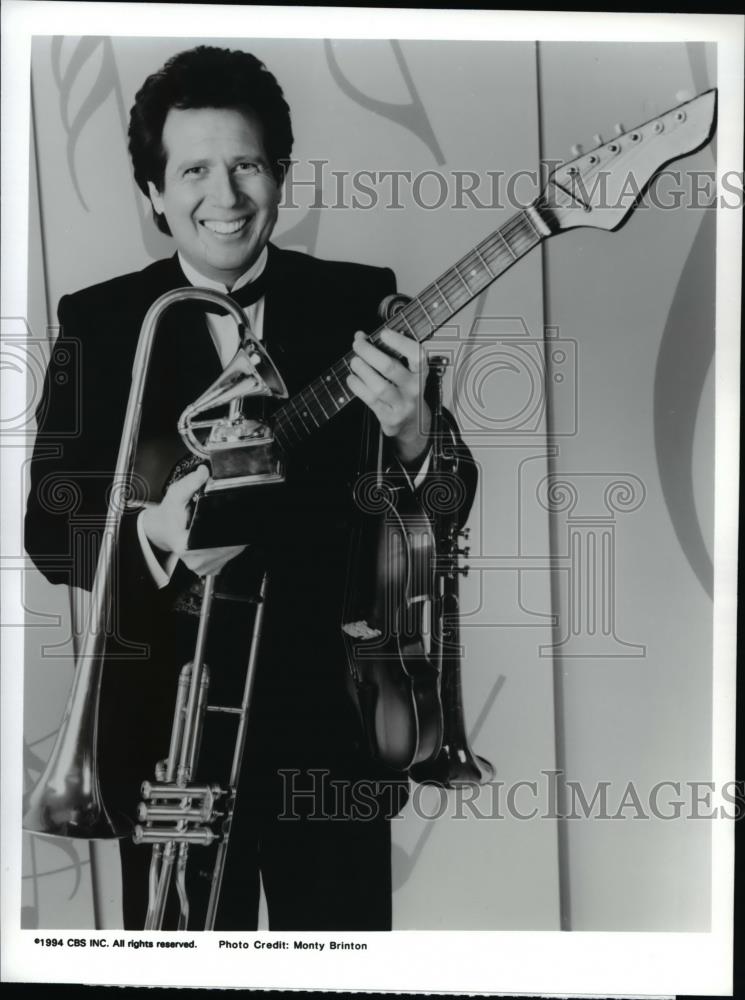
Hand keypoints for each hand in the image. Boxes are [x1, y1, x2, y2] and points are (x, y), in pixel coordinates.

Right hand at [141, 464, 245, 576]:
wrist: (162, 530)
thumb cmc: (170, 514)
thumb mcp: (176, 495)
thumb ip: (190, 483)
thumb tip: (204, 472)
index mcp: (185, 545)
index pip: (216, 542)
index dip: (229, 530)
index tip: (234, 519)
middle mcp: (195, 561)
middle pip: (229, 548)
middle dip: (236, 532)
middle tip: (234, 517)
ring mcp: (203, 567)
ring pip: (232, 554)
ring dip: (236, 540)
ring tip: (228, 525)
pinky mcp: (210, 569)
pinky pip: (229, 558)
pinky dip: (232, 547)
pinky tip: (225, 535)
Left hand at [347, 328, 430, 462]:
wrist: (412, 423)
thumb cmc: (405, 391)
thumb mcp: (406, 372)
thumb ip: (387, 353)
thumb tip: (360, 337)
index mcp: (421, 373)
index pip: (417, 355)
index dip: (400, 342)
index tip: (383, 333)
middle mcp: (414, 389)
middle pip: (389, 367)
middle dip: (368, 352)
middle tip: (358, 344)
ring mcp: (402, 405)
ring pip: (378, 386)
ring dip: (361, 369)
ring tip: (354, 361)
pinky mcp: (389, 417)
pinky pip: (370, 399)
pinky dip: (357, 386)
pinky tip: (353, 378)